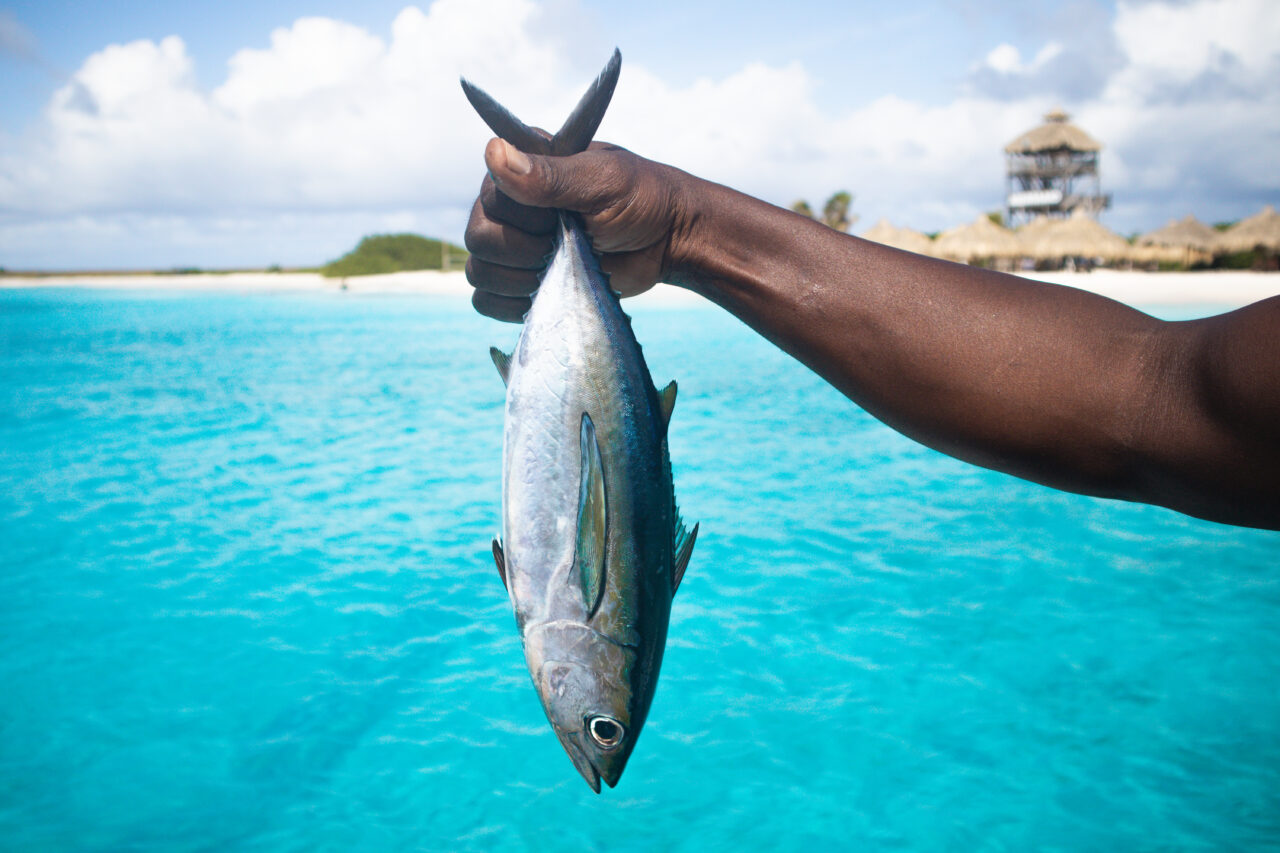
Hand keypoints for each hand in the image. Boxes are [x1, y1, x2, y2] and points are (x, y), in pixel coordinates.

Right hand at [464, 138, 693, 321]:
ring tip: (562, 268)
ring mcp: (512, 247)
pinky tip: (547, 293)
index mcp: (521, 169)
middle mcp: (508, 206)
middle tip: (569, 245)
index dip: (526, 218)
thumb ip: (549, 175)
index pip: (489, 199)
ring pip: (478, 272)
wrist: (667, 240)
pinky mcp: (519, 284)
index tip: (567, 217)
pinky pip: (486, 302)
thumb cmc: (641, 199)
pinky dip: (511, 305)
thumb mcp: (602, 180)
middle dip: (526, 251)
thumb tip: (494, 152)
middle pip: (478, 239)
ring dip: (521, 280)